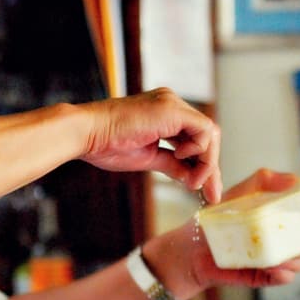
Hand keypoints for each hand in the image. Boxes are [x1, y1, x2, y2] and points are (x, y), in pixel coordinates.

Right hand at [80, 88, 221, 202]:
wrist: (87, 134)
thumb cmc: (106, 145)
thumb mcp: (148, 158)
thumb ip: (171, 165)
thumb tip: (191, 177)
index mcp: (164, 115)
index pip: (195, 139)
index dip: (204, 166)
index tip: (207, 191)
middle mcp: (172, 105)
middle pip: (206, 137)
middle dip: (211, 168)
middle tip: (212, 195)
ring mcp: (172, 105)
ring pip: (209, 133)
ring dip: (207, 162)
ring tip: (193, 182)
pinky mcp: (172, 110)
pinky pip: (204, 130)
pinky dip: (200, 150)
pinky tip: (181, 159)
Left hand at [141, 169, 299, 298]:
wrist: (192, 246)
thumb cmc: (218, 216)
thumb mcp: (241, 192)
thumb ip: (264, 180)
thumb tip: (293, 179)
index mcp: (282, 221)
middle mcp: (282, 242)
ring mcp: (274, 260)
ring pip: (299, 263)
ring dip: (298, 258)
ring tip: (285, 251)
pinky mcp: (262, 277)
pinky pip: (282, 278)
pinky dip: (283, 273)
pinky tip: (275, 266)